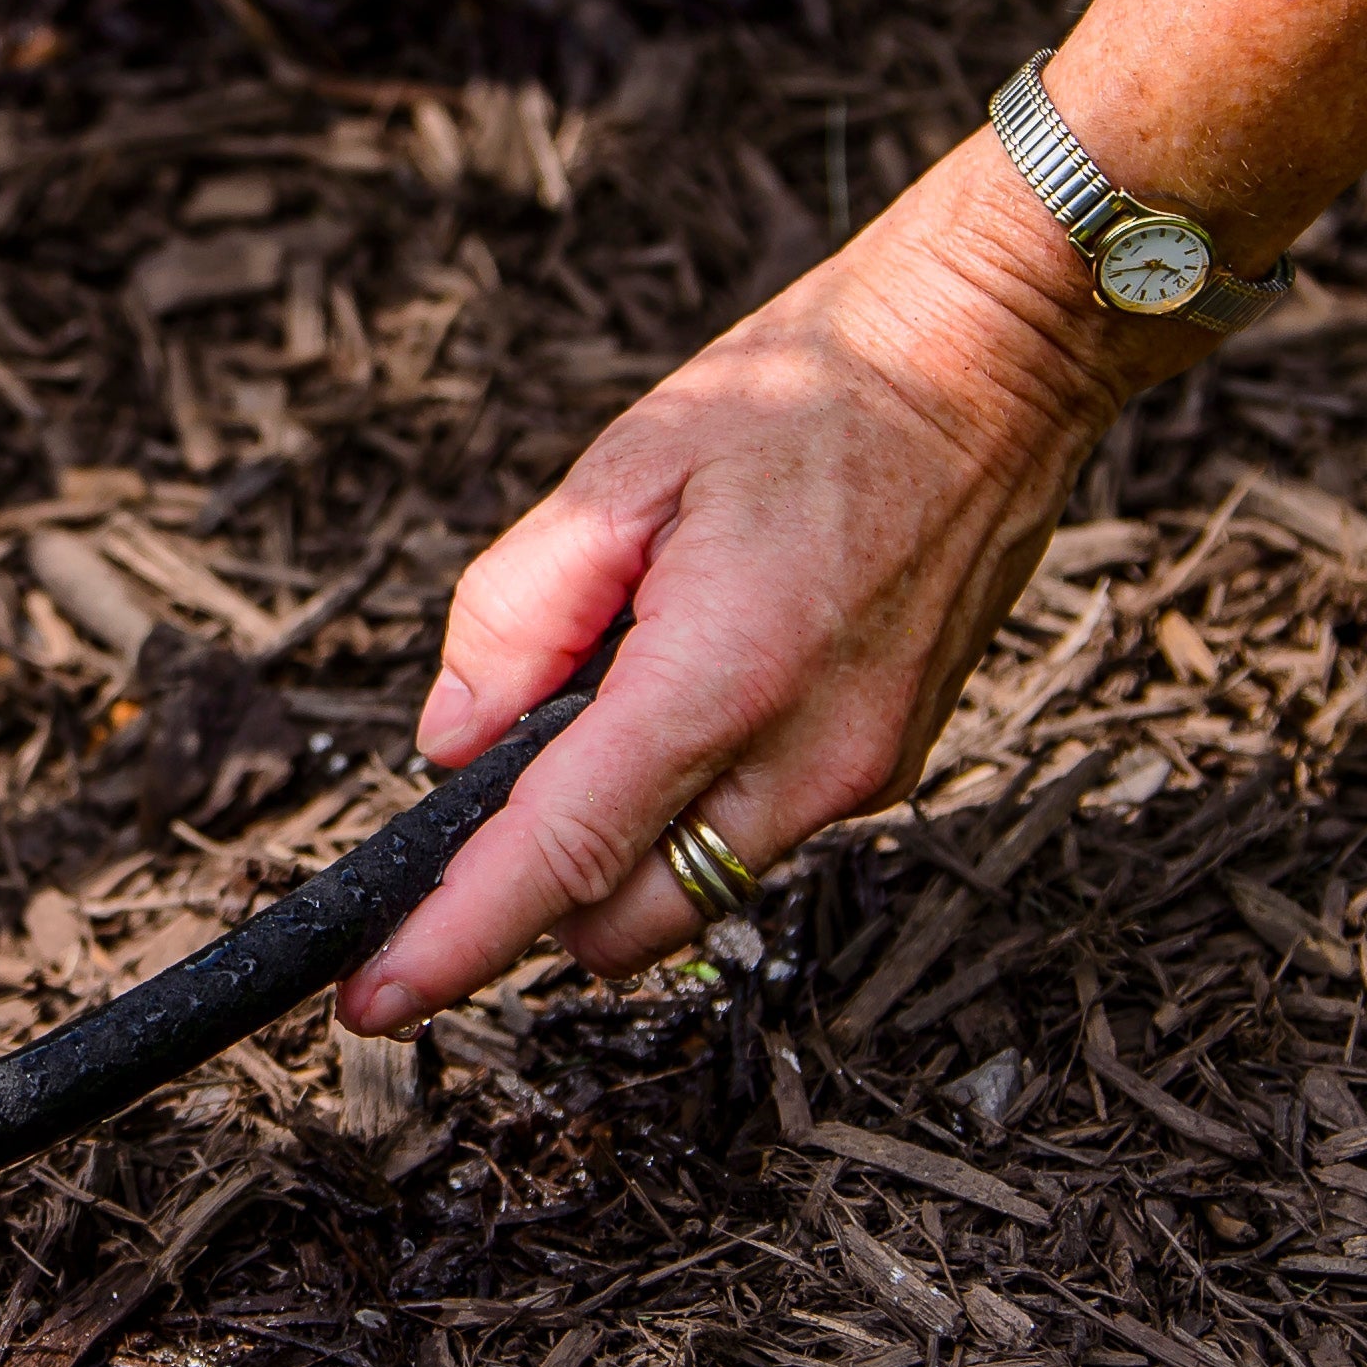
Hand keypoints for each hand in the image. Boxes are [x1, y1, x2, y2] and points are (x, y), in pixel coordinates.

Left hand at [336, 142, 1181, 1036]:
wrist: (990, 364)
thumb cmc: (811, 392)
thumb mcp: (624, 469)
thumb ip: (520, 613)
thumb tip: (452, 747)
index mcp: (723, 677)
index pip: (563, 856)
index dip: (457, 941)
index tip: (375, 1002)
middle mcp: (805, 759)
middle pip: (623, 918)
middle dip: (538, 888)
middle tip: (496, 774)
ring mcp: (861, 776)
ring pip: (692, 886)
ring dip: (620, 841)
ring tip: (619, 684)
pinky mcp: (889, 768)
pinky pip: (752, 832)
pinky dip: (690, 799)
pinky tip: (693, 678)